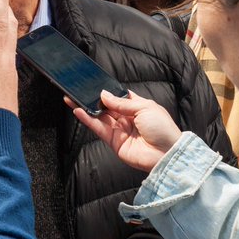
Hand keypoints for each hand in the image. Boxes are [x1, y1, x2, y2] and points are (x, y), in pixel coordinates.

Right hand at [68, 89, 183, 172]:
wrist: (166, 154)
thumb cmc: (162, 129)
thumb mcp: (145, 107)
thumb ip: (122, 102)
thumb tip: (104, 94)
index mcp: (137, 107)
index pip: (118, 97)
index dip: (107, 91)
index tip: (94, 84)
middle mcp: (127, 118)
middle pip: (106, 107)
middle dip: (93, 99)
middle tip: (78, 90)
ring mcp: (119, 130)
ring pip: (99, 117)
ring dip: (86, 108)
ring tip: (71, 98)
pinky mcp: (113, 142)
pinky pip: (98, 129)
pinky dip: (88, 120)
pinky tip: (78, 111)